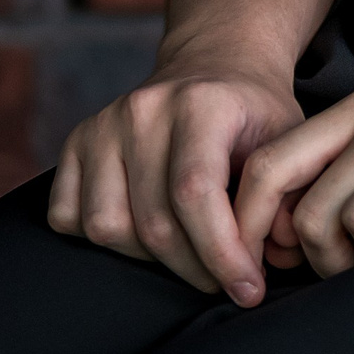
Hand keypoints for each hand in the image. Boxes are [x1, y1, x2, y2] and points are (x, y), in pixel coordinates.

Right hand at [48, 59, 305, 305]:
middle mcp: (144, 108)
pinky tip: (143, 233)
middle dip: (195, 268)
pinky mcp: (77, 141)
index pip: (195, 194)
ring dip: (149, 259)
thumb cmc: (254, 113)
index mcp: (201, 102)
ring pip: (107, 226)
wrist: (217, 62)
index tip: (249, 290)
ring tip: (187, 252)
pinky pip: (67, 215)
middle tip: (224, 279)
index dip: (222, 254)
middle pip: (153, 222)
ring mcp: (104, 123)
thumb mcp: (286, 142)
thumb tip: (270, 261)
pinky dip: (101, 240)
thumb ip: (284, 198)